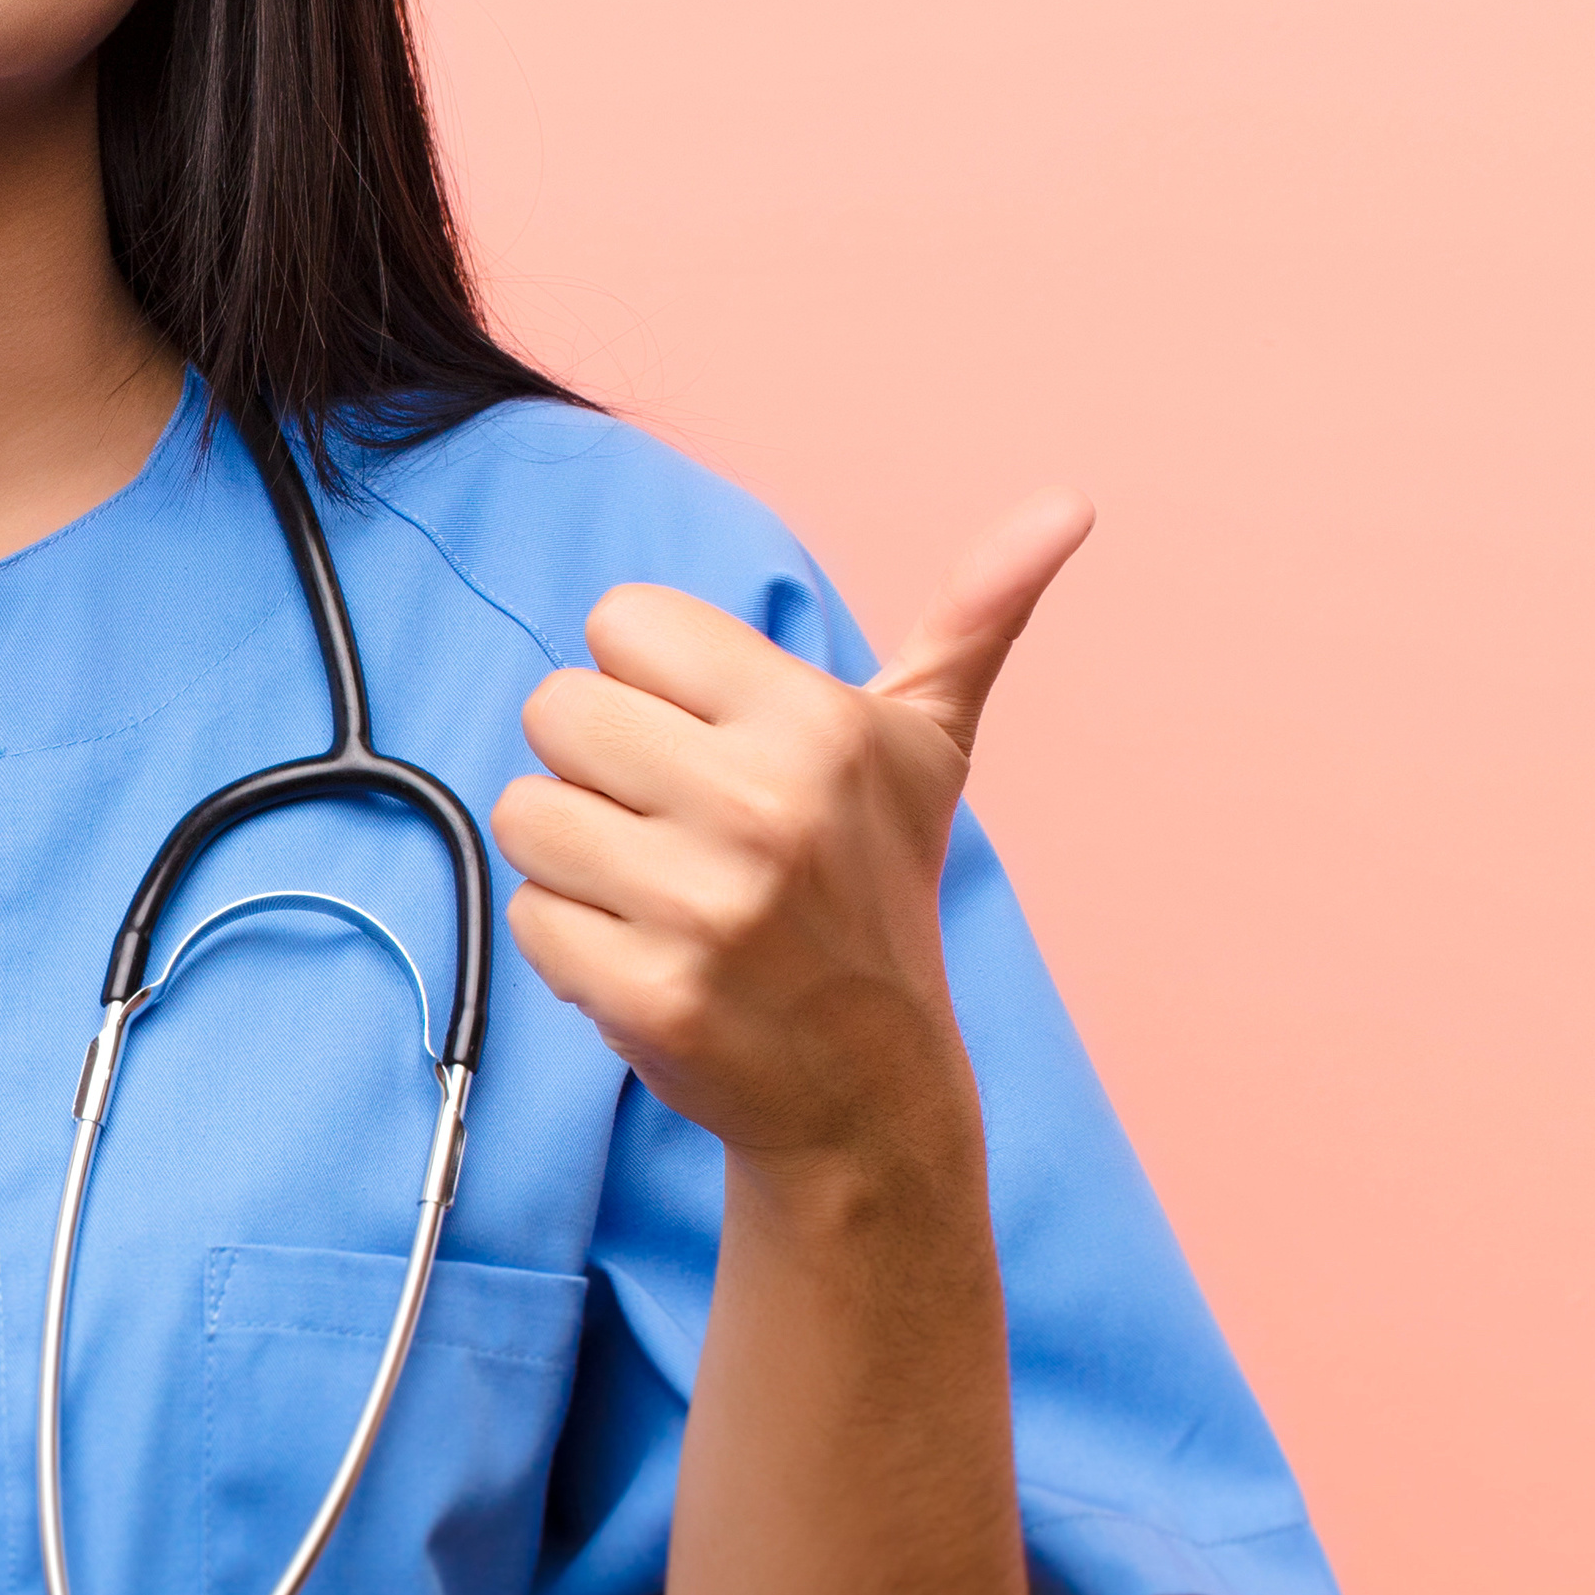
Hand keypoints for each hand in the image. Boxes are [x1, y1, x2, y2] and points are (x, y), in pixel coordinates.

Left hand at [492, 496, 1084, 1164]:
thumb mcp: (927, 750)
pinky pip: (529, 914)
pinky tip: (648, 958)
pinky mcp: (650, 996)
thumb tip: (1069, 503)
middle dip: (599, 766)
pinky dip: (569, 942)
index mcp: (815, 724)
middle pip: (555, 707)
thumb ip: (975, 616)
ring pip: (525, 811)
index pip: (622, 620)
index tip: (706, 743)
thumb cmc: (877, 893)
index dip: (649, 681)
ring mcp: (704, 908)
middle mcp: (763, 806)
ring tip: (659, 893)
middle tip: (675, 825)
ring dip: (576, 856)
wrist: (869, 1091)